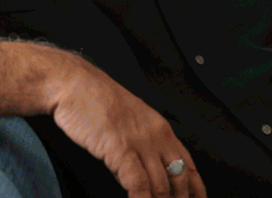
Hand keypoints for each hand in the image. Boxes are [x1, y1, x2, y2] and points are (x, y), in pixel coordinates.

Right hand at [51, 67, 206, 197]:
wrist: (75, 84)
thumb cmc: (97, 101)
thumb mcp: (131, 119)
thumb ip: (142, 141)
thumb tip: (146, 168)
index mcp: (161, 127)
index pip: (188, 164)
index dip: (195, 188)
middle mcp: (156, 136)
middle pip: (178, 178)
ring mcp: (140, 143)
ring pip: (161, 186)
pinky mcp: (120, 150)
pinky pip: (139, 184)